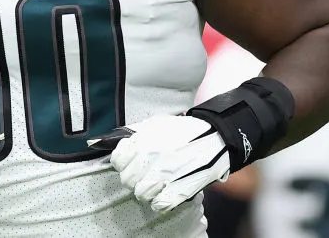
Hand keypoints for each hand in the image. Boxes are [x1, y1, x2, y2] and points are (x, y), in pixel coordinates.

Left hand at [89, 115, 230, 212]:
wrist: (216, 137)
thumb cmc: (185, 131)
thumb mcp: (156, 124)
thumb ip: (135, 135)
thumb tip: (113, 144)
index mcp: (143, 141)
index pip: (117, 161)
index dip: (123, 163)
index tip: (130, 163)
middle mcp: (151, 158)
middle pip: (127, 180)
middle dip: (134, 178)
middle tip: (145, 174)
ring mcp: (164, 175)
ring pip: (140, 194)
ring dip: (146, 191)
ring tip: (155, 185)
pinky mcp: (179, 190)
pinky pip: (158, 205)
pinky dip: (160, 202)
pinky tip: (165, 193)